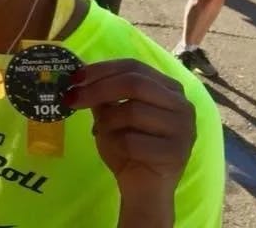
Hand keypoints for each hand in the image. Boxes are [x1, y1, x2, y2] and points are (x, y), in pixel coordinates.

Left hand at [65, 60, 195, 202]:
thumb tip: (77, 75)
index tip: (74, 78)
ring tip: (103, 134)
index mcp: (169, 89)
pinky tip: (120, 153)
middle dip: (97, 90)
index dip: (101, 69)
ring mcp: (184, 128)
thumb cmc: (128, 148)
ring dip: (107, 123)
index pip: (133, 66)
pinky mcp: (177, 153)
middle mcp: (182, 104)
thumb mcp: (111, 115)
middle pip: (134, 83)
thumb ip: (102, 95)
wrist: (144, 189)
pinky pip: (133, 142)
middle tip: (71, 99)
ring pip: (132, 111)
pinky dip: (116, 145)